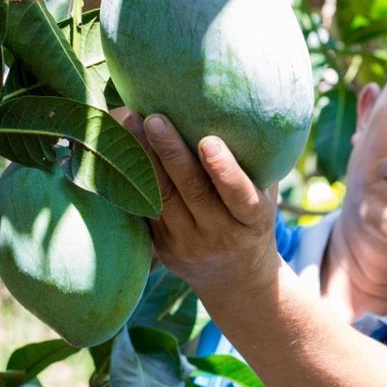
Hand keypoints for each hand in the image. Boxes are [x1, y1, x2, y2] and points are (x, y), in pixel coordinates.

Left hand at [111, 108, 281, 297]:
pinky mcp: (161, 245)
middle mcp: (219, 234)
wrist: (236, 278)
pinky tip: (120, 147)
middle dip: (171, 153)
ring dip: (143, 158)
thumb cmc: (252, 221)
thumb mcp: (266, 199)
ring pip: (161, 197)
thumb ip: (256, 166)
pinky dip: (131, 176)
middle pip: (191, 191)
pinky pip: (144, 207)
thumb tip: (245, 108)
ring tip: (129, 120)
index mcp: (252, 220)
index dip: (224, 170)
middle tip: (154, 118)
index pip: (239, 195)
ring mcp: (186, 242)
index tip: (209, 141)